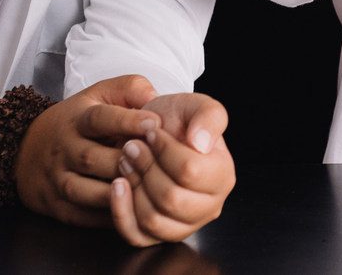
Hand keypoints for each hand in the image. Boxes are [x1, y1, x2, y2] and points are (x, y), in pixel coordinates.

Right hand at [13, 75, 161, 225]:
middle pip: (91, 158)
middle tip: (157, 162)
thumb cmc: (78, 121)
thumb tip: (154, 97)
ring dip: (115, 191)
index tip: (154, 123)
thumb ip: (128, 89)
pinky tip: (132, 210)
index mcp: (77, 120)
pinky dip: (105, 216)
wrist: (26, 150)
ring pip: (82, 190)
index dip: (126, 120)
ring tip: (145, 188)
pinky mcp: (56, 206)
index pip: (98, 118)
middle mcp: (63, 150)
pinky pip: (80, 215)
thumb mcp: (99, 95)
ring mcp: (56, 179)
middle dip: (124, 161)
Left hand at [109, 92, 234, 246]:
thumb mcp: (197, 106)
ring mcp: (184, 225)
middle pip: (171, 199)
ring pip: (152, 219)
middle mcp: (209, 206)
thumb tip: (201, 143)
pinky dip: (121, 212)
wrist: (152, 135)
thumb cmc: (176, 122)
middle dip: (145, 168)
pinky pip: (136, 236)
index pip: (190, 171)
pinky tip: (117, 186)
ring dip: (133, 186)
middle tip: (133, 146)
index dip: (164, 150)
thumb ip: (209, 116)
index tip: (151, 132)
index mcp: (223, 176)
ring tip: (126, 161)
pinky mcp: (157, 235)